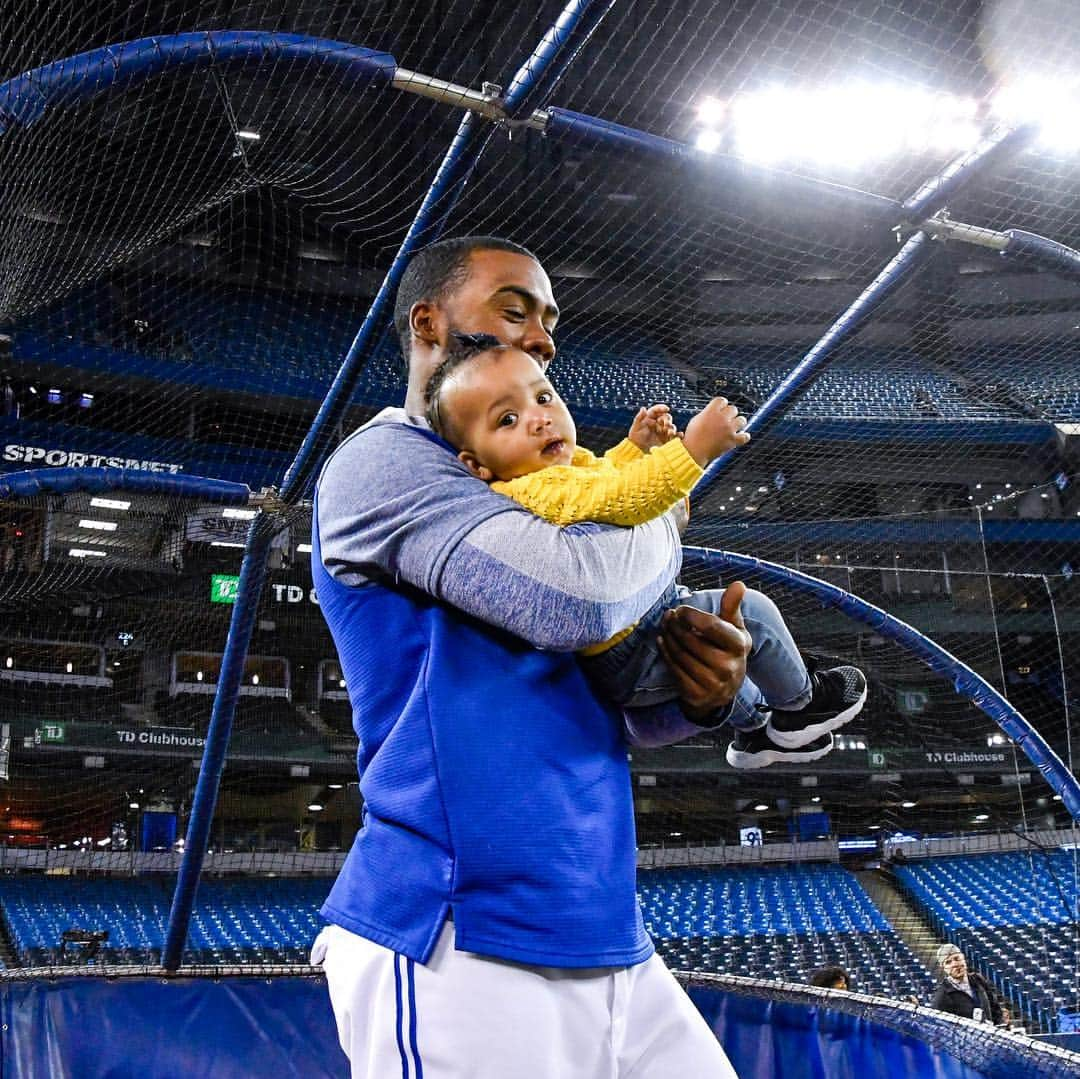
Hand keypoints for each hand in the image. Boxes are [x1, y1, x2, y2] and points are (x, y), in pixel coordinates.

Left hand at [628, 404, 677, 451]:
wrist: (639, 454)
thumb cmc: (635, 441)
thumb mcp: (635, 430)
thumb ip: (638, 419)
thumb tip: (644, 408)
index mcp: (649, 419)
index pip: (656, 411)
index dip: (661, 408)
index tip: (666, 409)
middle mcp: (657, 424)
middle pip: (666, 418)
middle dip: (667, 419)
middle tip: (666, 424)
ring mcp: (663, 432)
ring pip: (671, 426)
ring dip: (672, 428)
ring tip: (670, 432)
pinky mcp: (667, 440)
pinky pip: (675, 436)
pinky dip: (679, 435)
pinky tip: (680, 435)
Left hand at [657, 581, 750, 721]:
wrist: (724, 690)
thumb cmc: (727, 650)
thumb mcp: (734, 630)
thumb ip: (732, 607)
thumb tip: (739, 584)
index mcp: (739, 646)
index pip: (711, 626)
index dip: (691, 615)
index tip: (680, 609)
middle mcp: (728, 667)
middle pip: (690, 640)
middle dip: (675, 625)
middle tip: (668, 616)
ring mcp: (712, 683)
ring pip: (680, 654)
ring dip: (667, 637)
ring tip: (664, 626)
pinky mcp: (696, 694)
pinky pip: (674, 669)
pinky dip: (665, 652)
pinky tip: (662, 641)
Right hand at [681, 397, 749, 465]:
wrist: (694, 452)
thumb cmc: (692, 437)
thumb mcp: (696, 420)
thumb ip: (708, 413)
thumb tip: (715, 412)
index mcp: (711, 411)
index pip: (722, 400)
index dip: (721, 405)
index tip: (720, 410)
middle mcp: (721, 418)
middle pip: (733, 409)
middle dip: (729, 414)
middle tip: (725, 421)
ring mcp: (728, 429)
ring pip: (742, 420)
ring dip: (738, 423)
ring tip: (733, 427)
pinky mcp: (732, 440)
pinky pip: (745, 436)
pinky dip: (744, 437)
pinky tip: (741, 437)